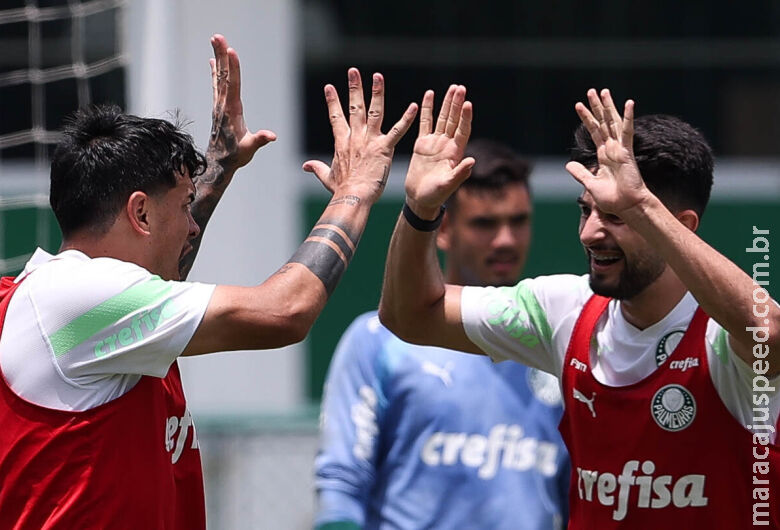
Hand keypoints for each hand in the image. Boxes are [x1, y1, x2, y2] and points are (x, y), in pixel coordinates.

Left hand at [208, 34, 275, 172]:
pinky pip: (217, 84)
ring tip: (215, 41)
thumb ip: (259, 140)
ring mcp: (219, 104)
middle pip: (223, 75)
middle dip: (222, 54)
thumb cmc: (236, 155)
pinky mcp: (219, 107)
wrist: (219, 162)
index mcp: (231, 110)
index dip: (233, 68)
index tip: (232, 51)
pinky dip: (216, 71)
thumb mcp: (249, 149)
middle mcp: (223, 104)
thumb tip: (271, 136)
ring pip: (219, 76)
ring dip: (218, 57)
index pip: (232, 85)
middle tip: (218, 36)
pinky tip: (214, 62)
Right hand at [303, 69, 417, 204]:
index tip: (330, 87)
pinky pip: (397, 131)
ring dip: (376, 93)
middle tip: (353, 71)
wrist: (352, 197)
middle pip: (354, 107)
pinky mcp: (384, 148)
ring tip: (377, 76)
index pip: (335, 116)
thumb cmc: (341, 190)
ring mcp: (370, 141)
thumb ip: (317, 168)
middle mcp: (355, 137)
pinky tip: (414, 106)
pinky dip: (406, 119)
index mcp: (342, 142)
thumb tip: (305, 166)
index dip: (333, 101)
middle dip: (354, 88)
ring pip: (374, 111)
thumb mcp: (327, 177)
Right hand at [403, 85, 473, 218]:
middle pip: (454, 120)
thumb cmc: (435, 195)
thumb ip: (459, 174)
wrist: (420, 198)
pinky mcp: (422, 143)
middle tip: (460, 88)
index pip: (462, 131)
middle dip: (457, 104)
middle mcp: (447, 145)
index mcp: (455, 153)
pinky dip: (427, 109)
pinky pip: (425, 122)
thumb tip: (472, 161)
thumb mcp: (448, 185)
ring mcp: (435, 143)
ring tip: (452, 88)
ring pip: (442, 118)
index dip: (465, 118)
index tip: (467, 104)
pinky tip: (429, 95)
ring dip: (447, 103)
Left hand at [565, 89, 649, 215]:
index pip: (594, 132)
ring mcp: (620, 149)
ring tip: (603, 92)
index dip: (587, 119)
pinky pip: (627, 132)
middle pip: (603, 122)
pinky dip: (628, 118)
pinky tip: (629, 103)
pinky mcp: (627, 152)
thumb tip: (568, 165)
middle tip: (591, 91)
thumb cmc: (612, 199)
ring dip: (608, 107)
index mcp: (603, 155)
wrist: (626, 207)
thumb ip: (580, 173)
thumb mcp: (590, 184)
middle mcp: (612, 149)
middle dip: (596, 107)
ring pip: (613, 123)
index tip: (579, 106)